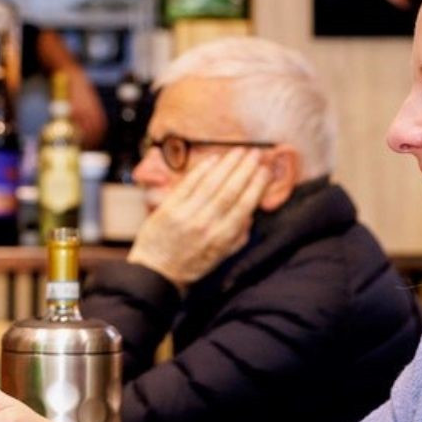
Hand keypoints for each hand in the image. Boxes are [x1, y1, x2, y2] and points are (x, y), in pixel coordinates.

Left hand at [128, 149, 271, 288]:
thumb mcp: (220, 257)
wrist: (156, 271)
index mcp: (221, 238)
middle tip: (256, 154)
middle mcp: (205, 225)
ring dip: (227, 164)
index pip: (244, 206)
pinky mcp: (169, 208)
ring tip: (239, 151)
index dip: (256, 186)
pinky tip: (214, 158)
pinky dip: (202, 169)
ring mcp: (186, 215)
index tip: (265, 171)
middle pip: (230, 191)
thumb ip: (237, 237)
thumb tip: (251, 214)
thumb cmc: (191, 264)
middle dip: (245, 169)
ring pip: (211, 184)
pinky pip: (189, 184)